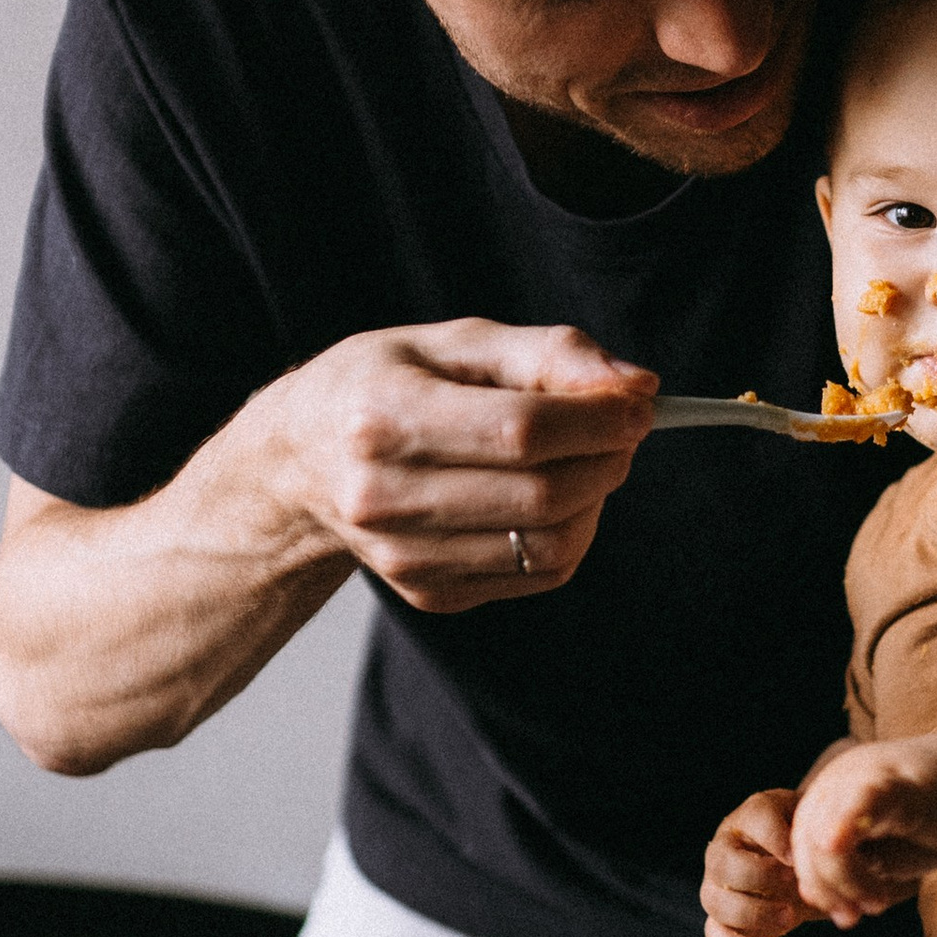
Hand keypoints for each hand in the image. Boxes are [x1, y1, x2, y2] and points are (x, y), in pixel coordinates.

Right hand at [262, 317, 656, 610]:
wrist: (300, 464)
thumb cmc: (385, 386)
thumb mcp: (452, 343)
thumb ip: (546, 353)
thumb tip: (636, 385)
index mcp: (383, 416)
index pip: (520, 431)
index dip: (597, 420)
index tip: (635, 404)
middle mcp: (384, 495)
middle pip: (541, 494)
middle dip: (606, 459)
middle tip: (621, 431)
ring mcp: (404, 556)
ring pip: (548, 545)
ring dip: (596, 500)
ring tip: (588, 461)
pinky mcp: (429, 592)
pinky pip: (536, 574)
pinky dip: (570, 534)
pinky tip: (554, 498)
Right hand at [703, 790, 818, 936]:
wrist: (805, 865)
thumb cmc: (815, 841)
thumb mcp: (825, 828)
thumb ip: (828, 832)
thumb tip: (838, 855)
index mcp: (753, 817)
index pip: (756, 817)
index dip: (775, 838)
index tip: (798, 858)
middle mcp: (726, 848)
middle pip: (725, 863)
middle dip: (760, 877)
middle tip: (794, 885)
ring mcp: (718, 885)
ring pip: (715, 901)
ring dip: (751, 913)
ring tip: (789, 919)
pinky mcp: (722, 918)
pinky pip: (714, 934)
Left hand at [790, 734, 936, 925]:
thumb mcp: (893, 850)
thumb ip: (854, 869)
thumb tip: (814, 898)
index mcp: (833, 796)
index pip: (801, 846)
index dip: (818, 887)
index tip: (847, 917)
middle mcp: (840, 779)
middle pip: (804, 842)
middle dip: (826, 888)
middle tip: (854, 917)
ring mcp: (866, 775)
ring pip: (822, 832)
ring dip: (843, 879)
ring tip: (876, 901)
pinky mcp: (898, 782)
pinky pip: (856, 806)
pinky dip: (846, 838)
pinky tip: (860, 867)